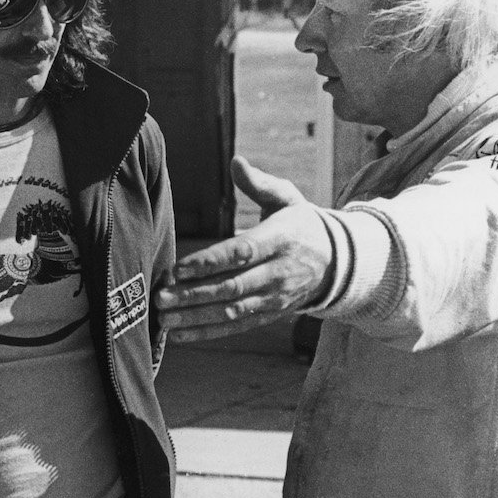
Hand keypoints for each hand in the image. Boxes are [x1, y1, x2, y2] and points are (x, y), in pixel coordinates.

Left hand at [155, 156, 333, 341]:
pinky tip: (180, 335)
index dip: (209, 262)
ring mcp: (274, 298)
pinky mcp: (269, 314)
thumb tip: (236, 162)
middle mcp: (278, 273)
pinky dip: (207, 332)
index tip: (178, 269)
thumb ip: (259, 183)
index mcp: (279, 240)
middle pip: (232, 287)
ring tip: (163, 319)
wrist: (337, 261)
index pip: (241, 253)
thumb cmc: (300, 223)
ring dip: (195, 317)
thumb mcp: (287, 197)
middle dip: (193, 294)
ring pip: (231, 311)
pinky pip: (236, 326)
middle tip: (160, 297)